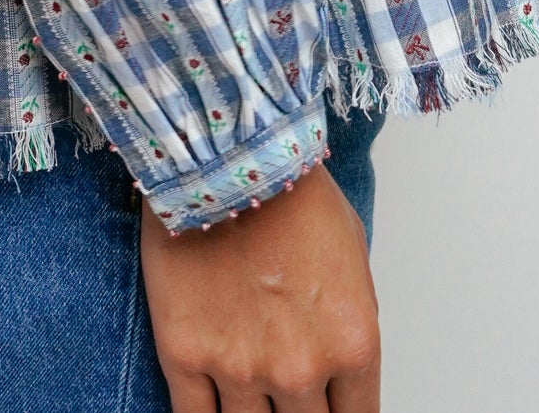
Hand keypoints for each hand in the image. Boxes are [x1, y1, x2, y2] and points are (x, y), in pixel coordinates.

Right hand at [138, 156, 379, 412]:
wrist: (223, 150)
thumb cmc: (289, 186)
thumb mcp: (353, 251)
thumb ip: (349, 319)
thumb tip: (338, 359)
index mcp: (352, 344)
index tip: (327, 406)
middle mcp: (300, 369)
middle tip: (287, 393)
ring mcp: (240, 368)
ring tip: (246, 383)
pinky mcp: (185, 354)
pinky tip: (210, 403)